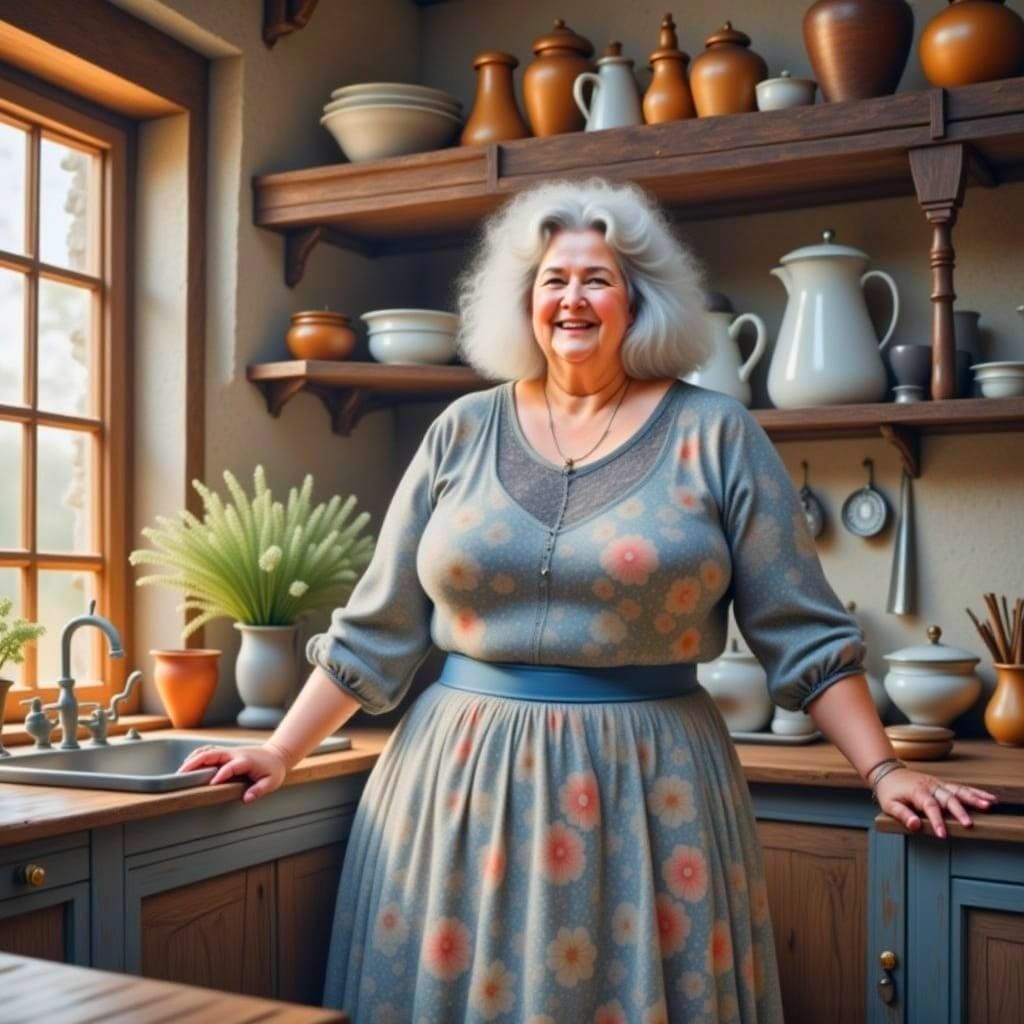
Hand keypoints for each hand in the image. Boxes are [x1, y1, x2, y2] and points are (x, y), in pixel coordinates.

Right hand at [177, 742, 290, 803]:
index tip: (211, 784)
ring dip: (192, 759)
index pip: (230, 767)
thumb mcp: (272, 781)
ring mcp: (228, 752)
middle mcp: (234, 754)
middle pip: (212, 754)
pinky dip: (196, 757)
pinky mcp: (225, 752)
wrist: (276, 754)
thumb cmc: (273, 770)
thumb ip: (259, 790)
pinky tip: (187, 767)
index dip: (221, 775)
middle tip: (181, 776)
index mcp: (245, 761)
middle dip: (196, 763)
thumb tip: (246, 799)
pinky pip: (207, 751)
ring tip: (179, 773)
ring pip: (207, 751)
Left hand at [874, 768, 998, 837]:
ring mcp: (939, 784)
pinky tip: (989, 798)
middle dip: (959, 811)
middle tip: (969, 824)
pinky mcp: (944, 785)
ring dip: (974, 798)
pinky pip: (962, 788)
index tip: (942, 834)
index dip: (936, 821)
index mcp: (917, 792)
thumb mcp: (890, 804)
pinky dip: (976, 792)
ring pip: (959, 791)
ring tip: (989, 805)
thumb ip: (903, 815)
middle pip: (947, 798)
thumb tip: (916, 826)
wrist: (888, 772)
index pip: (929, 807)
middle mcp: (931, 786)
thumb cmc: (889, 791)